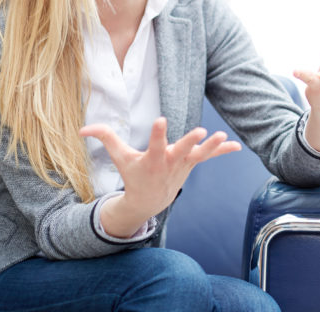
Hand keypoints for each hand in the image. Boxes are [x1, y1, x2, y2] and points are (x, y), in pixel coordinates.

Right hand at [80, 117, 240, 236]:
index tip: (161, 120)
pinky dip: (223, 151)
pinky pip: (209, 156)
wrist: (149, 199)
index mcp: (152, 159)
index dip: (158, 133)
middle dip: (191, 142)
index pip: (155, 144)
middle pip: (182, 150)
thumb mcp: (119, 157)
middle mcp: (170, 161)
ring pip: (200, 154)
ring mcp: (184, 164)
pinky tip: (237, 146)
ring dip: (213, 146)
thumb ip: (104, 138)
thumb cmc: (133, 174)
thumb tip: (81, 128)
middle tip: (201, 131)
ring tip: (223, 135)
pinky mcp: (192, 163)